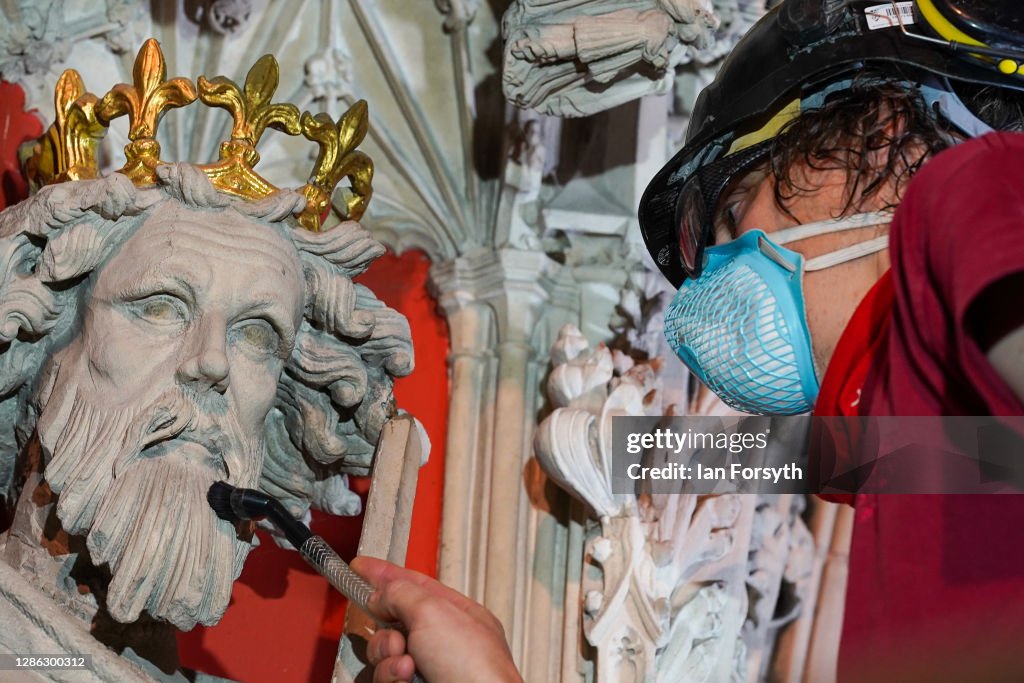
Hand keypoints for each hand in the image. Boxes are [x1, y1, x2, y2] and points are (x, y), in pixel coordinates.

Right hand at [351, 556, 522, 682]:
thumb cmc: (475, 669)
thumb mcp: (434, 612)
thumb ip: (402, 594)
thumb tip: (380, 594)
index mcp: (459, 615)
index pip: (416, 585)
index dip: (387, 575)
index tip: (361, 568)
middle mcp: (444, 644)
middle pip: (394, 624)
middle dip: (387, 631)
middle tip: (397, 639)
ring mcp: (429, 671)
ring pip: (385, 655)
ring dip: (389, 657)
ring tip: (407, 664)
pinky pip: (385, 678)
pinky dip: (391, 676)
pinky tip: (406, 679)